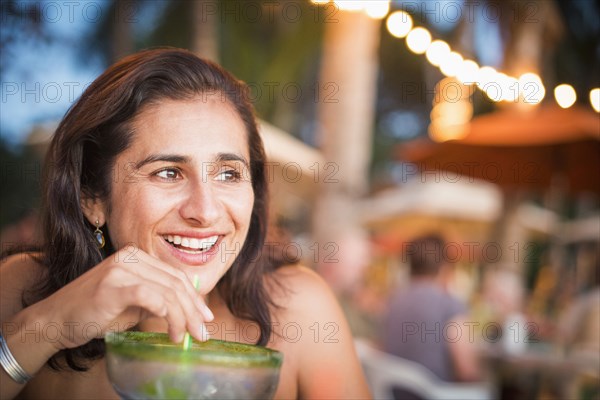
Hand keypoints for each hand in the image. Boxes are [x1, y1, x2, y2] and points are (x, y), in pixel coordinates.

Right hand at [37, 246, 212, 349]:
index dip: (195, 298)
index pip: (176, 276)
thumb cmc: (95, 312)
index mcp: (137, 257)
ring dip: (181, 318)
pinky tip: (170, 327)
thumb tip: (188, 312)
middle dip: (193, 311)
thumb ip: (158, 299)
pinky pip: (149, 295)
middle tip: (202, 332)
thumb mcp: (133, 302)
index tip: (205, 318)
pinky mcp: (112, 286)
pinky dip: (165, 312)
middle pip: (175, 284)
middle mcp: (130, 258)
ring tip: (183, 337)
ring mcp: (120, 269)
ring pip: (167, 291)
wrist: (55, 320)